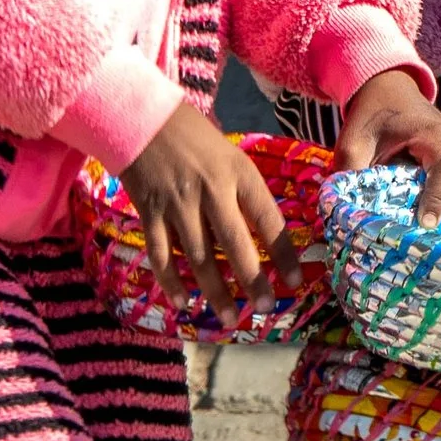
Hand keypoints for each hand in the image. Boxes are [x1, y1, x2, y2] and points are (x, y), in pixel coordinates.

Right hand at [117, 103, 301, 327]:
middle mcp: (210, 189)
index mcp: (237, 172)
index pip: (268, 219)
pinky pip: (161, 254)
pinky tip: (184, 304)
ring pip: (198, 257)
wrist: (143, 120)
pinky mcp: (149, 212)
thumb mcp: (231, 155)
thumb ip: (245, 193)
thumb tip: (267, 236)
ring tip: (230, 319)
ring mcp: (177, 203)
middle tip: (266, 309)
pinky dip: (171, 282)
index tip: (296, 282)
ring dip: (215, 292)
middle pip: (235, 243)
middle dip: (252, 281)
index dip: (283, 253)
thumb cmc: (196, 140)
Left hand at [334, 68, 440, 228]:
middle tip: (417, 239)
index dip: (439, 198)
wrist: (389, 91)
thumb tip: (345, 215)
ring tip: (421, 232)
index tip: (425, 224)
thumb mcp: (353, 143)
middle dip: (440, 213)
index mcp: (434, 134)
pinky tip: (426, 218)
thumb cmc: (371, 116)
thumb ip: (350, 176)